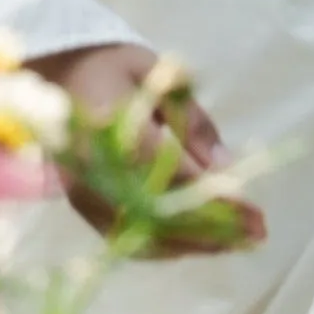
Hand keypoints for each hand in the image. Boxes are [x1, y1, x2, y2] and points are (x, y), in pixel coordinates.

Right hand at [27, 41, 266, 252]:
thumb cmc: (114, 67)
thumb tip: (229, 168)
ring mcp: (82, 189)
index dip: (217, 200)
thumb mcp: (162, 77)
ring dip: (194, 244)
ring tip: (237, 242)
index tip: (256, 213)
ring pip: (143, 234)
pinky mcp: (79, 203)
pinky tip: (196, 243)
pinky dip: (164, 246)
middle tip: (258, 233)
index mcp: (111, 126)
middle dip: (214, 230)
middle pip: (161, 215)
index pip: (173, 176)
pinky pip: (124, 236)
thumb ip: (193, 122)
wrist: (56, 70)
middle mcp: (92, 166)